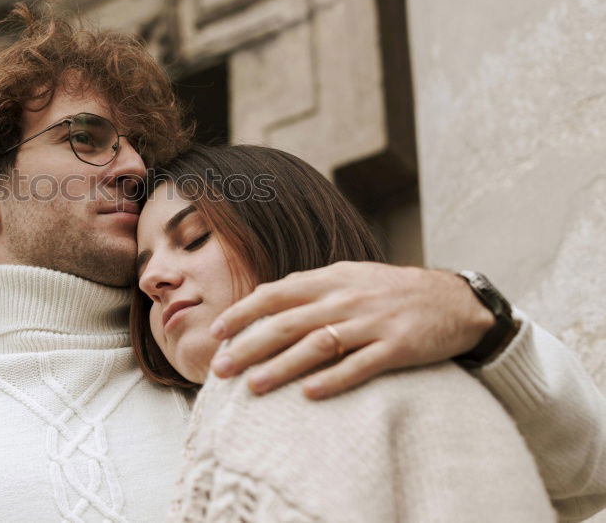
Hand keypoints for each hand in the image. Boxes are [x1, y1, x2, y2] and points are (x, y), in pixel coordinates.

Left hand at [207, 261, 495, 398]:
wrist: (455, 299)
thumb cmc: (392, 290)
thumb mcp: (350, 277)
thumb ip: (309, 287)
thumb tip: (264, 296)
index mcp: (330, 280)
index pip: (275, 294)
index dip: (243, 313)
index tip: (216, 333)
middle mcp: (346, 299)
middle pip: (287, 322)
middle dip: (249, 346)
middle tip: (220, 368)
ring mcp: (372, 323)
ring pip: (317, 345)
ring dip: (282, 366)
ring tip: (253, 386)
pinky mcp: (398, 347)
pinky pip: (361, 365)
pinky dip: (334, 379)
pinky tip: (310, 394)